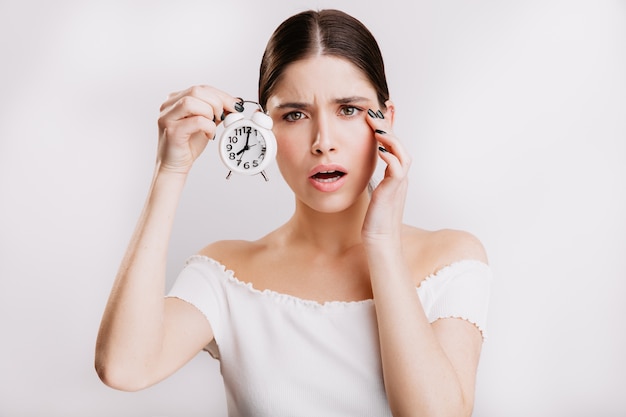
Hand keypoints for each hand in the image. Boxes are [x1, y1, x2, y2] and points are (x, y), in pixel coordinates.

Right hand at [156, 85, 242, 173]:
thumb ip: (216, 111)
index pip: (201, 88)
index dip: (221, 95)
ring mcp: (167, 117)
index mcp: (176, 100)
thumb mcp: (206, 123)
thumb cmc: (188, 144)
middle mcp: (169, 105)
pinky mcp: (172, 130)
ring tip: (213, 125)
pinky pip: (196, 121)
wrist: (175, 165)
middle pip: (196, 91)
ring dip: (210, 112)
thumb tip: (234, 102)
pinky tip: (209, 135)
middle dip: (217, 102)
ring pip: (192, 101)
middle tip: (224, 116)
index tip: (235, 105)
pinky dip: (208, 127)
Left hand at [361, 106, 411, 242]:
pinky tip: (380, 148)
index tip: (375, 114)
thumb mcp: (372, 194)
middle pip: (399, 145)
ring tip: (376, 125)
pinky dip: (391, 157)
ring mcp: (399, 184)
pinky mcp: (394, 192)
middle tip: (374, 111)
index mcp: (395, 176)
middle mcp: (400, 177)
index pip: (393, 146)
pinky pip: (398, 170)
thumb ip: (372, 180)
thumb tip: (361, 169)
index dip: (386, 129)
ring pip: (402, 153)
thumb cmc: (374, 220)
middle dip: (388, 126)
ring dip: (390, 138)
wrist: (380, 241)